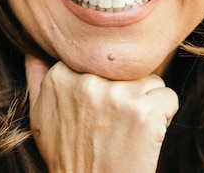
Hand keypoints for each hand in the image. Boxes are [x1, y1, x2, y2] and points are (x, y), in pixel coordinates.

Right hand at [25, 55, 178, 172]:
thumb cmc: (69, 156)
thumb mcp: (41, 115)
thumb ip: (38, 76)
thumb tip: (35, 47)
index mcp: (60, 75)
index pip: (101, 58)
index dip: (106, 84)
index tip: (97, 112)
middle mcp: (86, 80)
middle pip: (126, 67)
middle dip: (127, 92)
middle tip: (114, 125)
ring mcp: (116, 94)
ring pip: (151, 79)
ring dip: (147, 103)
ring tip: (128, 131)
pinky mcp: (142, 110)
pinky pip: (169, 97)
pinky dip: (164, 117)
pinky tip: (144, 138)